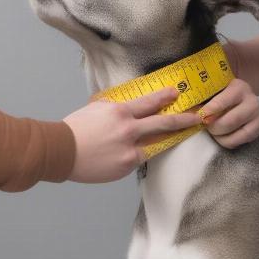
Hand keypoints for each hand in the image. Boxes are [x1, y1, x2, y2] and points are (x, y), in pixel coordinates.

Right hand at [63, 87, 200, 182]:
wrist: (61, 150)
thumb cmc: (76, 127)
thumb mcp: (97, 108)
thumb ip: (117, 108)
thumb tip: (131, 107)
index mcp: (121, 111)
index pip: (150, 102)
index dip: (165, 97)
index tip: (177, 93)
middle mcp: (129, 129)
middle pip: (163, 122)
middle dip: (183, 119)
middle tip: (197, 117)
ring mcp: (129, 149)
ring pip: (156, 142)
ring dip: (170, 138)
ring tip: (181, 135)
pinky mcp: (126, 165)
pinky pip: (140, 157)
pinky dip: (141, 153)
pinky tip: (139, 151)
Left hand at [199, 78, 258, 148]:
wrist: (240, 97)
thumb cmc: (221, 92)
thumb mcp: (214, 88)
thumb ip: (202, 94)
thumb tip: (185, 108)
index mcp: (239, 87)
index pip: (222, 102)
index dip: (208, 111)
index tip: (199, 116)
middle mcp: (252, 101)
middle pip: (229, 122)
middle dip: (212, 127)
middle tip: (204, 125)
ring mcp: (258, 116)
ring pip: (234, 134)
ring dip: (218, 136)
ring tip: (212, 130)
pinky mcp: (258, 130)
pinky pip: (239, 141)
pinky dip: (226, 142)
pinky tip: (221, 136)